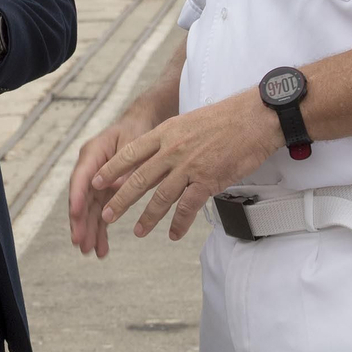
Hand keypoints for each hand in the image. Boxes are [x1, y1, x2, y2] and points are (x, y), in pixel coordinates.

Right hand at [68, 108, 157, 258]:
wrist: (142, 123)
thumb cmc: (137, 130)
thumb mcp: (135, 143)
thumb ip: (128, 165)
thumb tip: (121, 187)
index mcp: (93, 153)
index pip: (81, 177)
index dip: (78, 197)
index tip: (76, 215)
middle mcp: (90, 169)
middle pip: (81, 198)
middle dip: (80, 222)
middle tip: (80, 243)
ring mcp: (97, 181)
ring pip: (89, 209)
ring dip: (89, 230)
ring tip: (90, 252)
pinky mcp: (105, 190)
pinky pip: (101, 212)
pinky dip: (101, 229)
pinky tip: (102, 248)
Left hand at [91, 91, 281, 242]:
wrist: (254, 118)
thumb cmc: (225, 118)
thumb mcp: (188, 122)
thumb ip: (172, 139)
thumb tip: (160, 155)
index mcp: (165, 132)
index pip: (130, 152)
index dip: (112, 169)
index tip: (96, 181)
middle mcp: (172, 149)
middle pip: (139, 179)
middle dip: (120, 200)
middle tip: (107, 215)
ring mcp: (189, 166)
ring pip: (160, 197)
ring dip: (148, 218)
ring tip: (139, 232)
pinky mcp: (207, 180)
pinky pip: (188, 207)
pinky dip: (179, 223)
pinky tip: (173, 234)